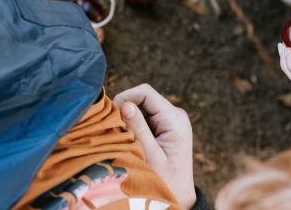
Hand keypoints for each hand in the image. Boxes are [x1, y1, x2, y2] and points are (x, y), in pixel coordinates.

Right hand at [113, 84, 195, 208]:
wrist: (179, 197)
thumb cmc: (165, 182)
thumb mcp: (150, 156)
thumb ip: (138, 129)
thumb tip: (125, 104)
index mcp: (175, 119)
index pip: (145, 92)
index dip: (125, 98)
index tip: (111, 118)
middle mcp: (175, 114)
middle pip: (142, 98)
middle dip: (125, 110)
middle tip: (115, 132)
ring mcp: (170, 120)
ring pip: (141, 107)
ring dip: (128, 119)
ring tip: (122, 139)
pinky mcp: (164, 126)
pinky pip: (144, 117)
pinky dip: (133, 125)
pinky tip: (129, 141)